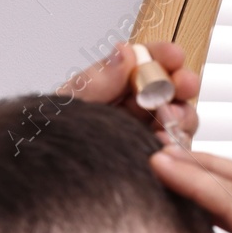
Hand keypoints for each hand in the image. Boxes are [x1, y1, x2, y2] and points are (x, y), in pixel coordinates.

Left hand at [58, 41, 200, 148]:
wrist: (49, 179)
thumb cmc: (57, 141)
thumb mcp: (70, 105)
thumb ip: (98, 80)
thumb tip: (126, 52)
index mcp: (114, 87)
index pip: (144, 63)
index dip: (162, 56)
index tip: (173, 55)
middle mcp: (133, 109)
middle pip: (169, 90)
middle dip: (181, 84)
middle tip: (182, 84)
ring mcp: (146, 136)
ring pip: (179, 120)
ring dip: (181, 115)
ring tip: (171, 118)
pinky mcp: (155, 162)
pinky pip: (175, 152)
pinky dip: (176, 146)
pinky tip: (164, 144)